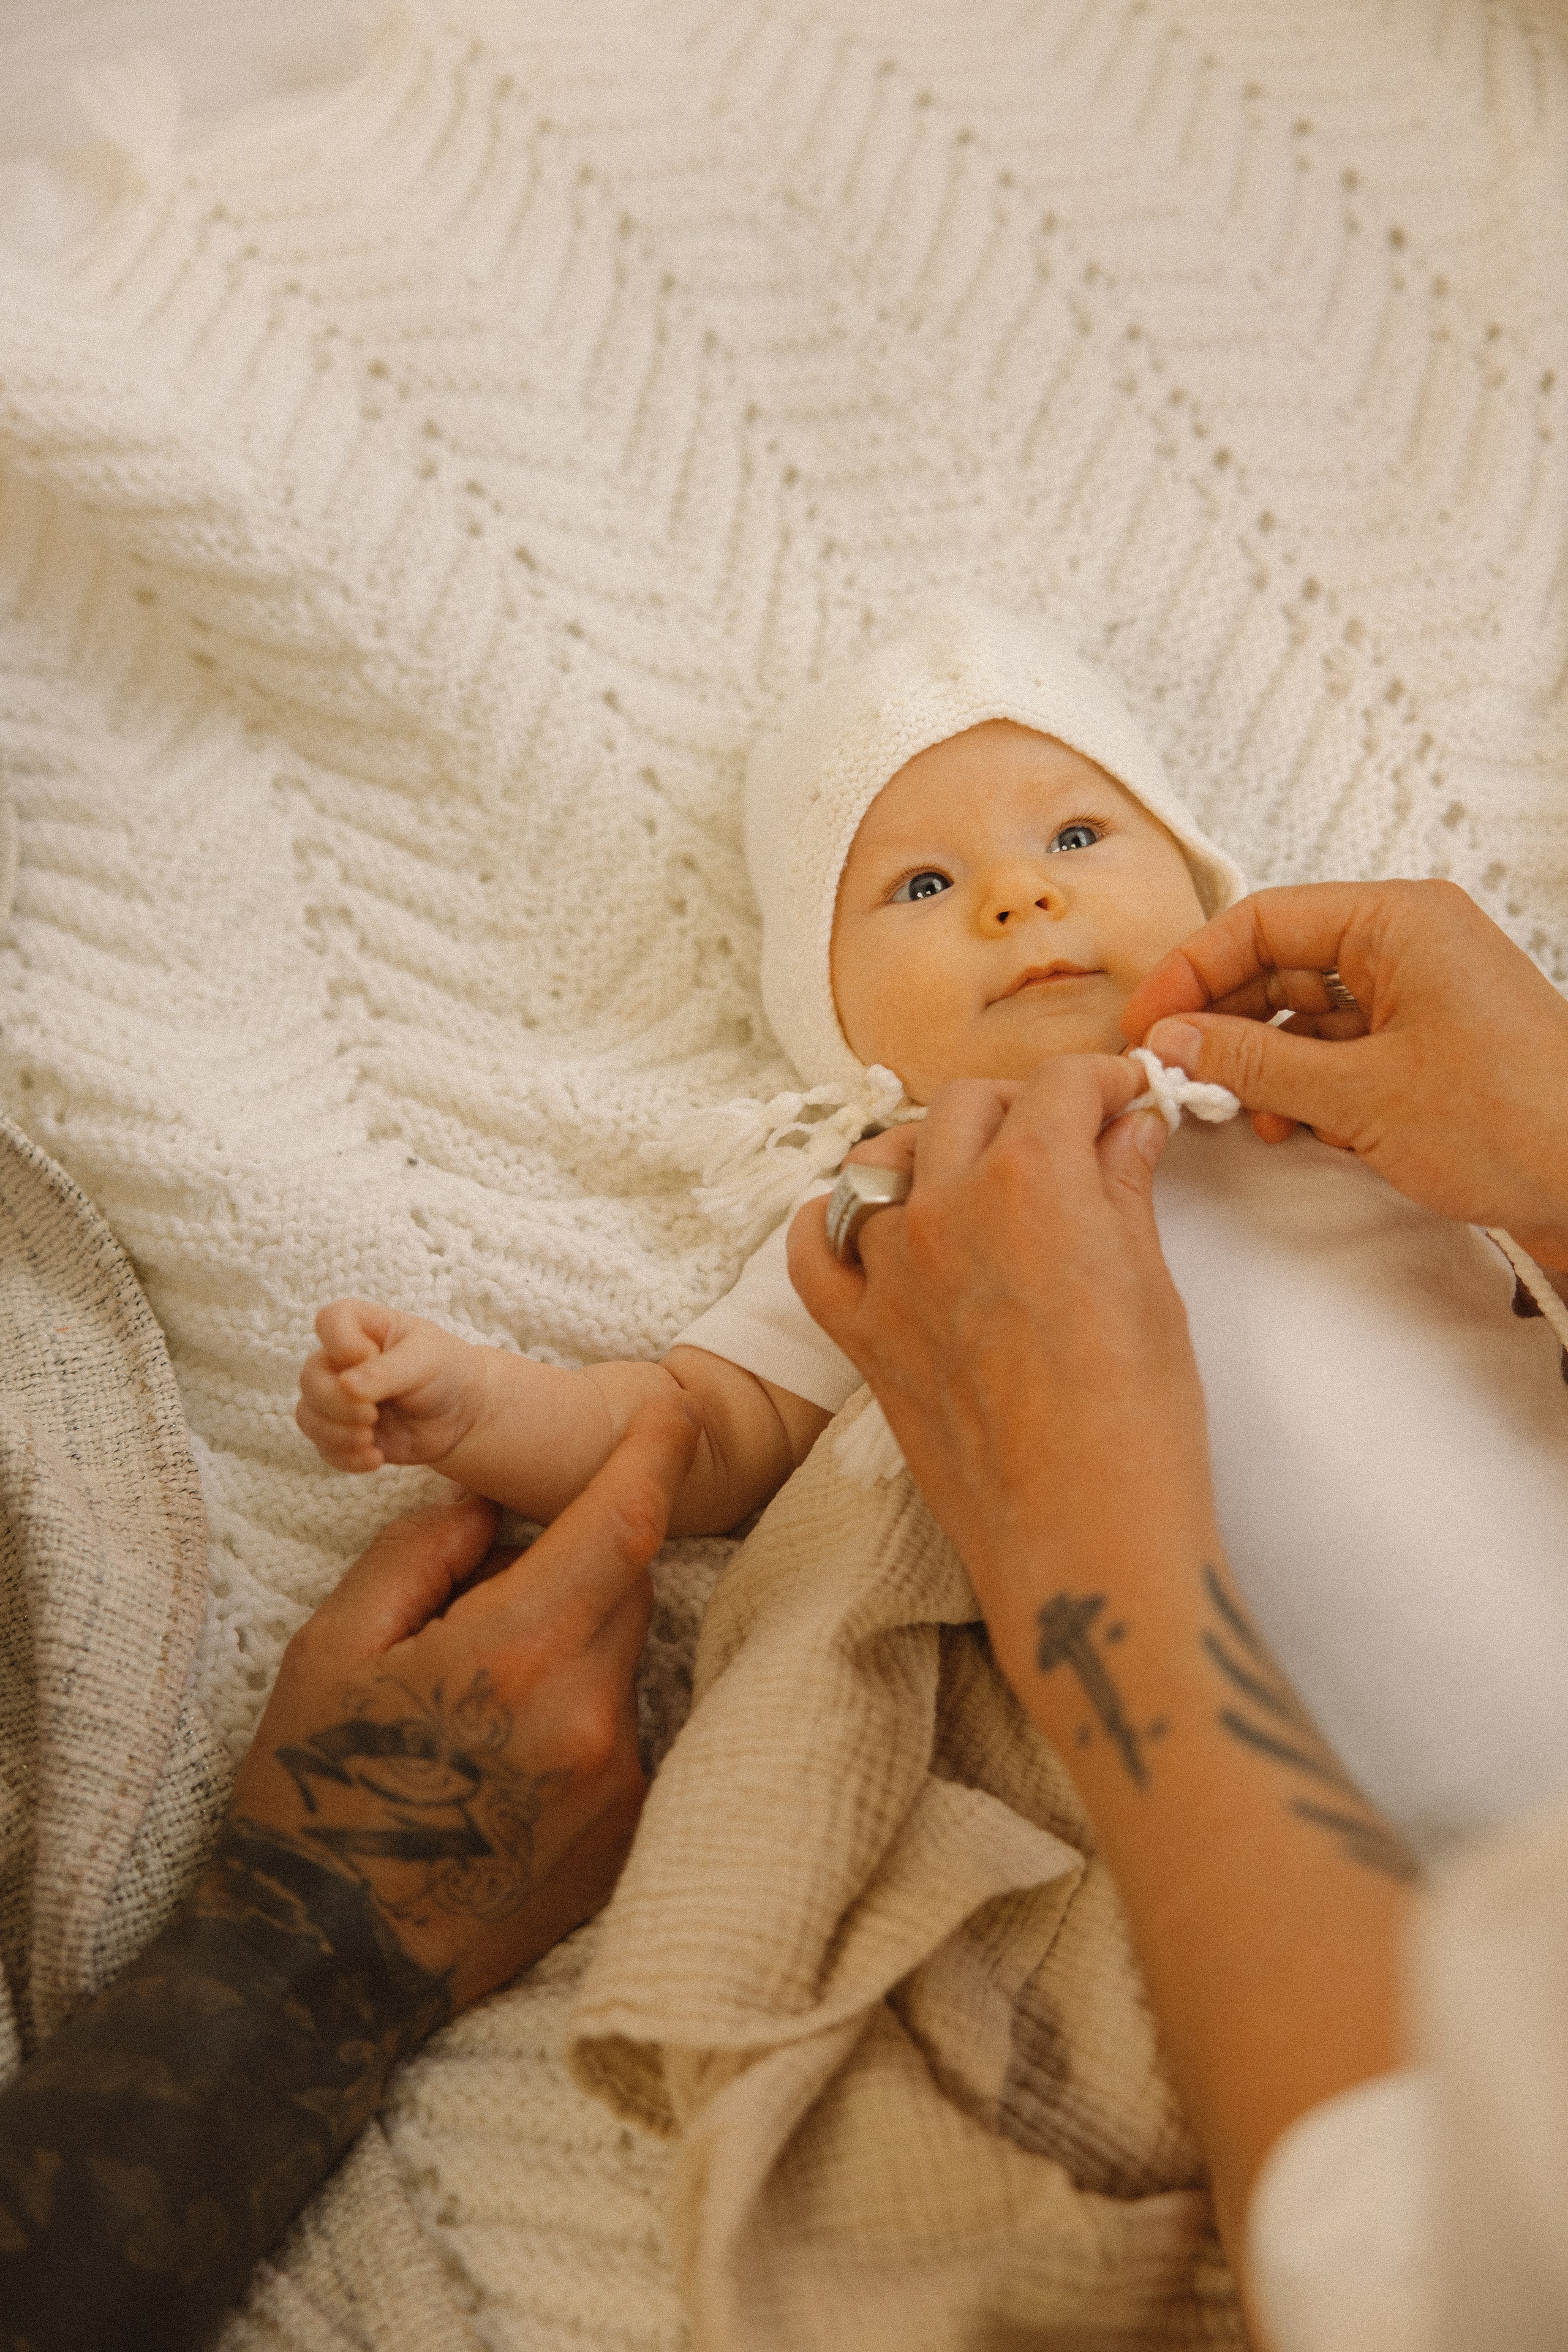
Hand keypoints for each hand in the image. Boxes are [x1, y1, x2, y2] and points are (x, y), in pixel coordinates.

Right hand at [229, 1397, 699, 2009]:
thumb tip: (491, 1505)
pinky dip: (579, 1715)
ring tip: (479, 1706)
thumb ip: (421, 1552)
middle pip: (625, 1587)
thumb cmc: (315, 1794)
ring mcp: (618, 1782)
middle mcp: (589, 1717)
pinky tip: (504, 1764)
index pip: (622, 1526)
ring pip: (622, 1659)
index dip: (655, 1457)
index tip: (676, 1410)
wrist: (326, 1963)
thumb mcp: (334, 1647)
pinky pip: (622, 1730)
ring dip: (573, 1647)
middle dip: (576, 1564)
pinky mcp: (626, 1833)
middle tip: (487, 1603)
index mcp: (516, 1656)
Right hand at [297, 1300, 490, 1471]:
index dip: (341, 1344)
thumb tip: (345, 1386)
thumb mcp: (424, 1361)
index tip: (372, 1357)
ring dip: (336, 1433)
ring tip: (370, 1440)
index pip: (328, 1322)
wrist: (461, 1414)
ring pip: (308, 1415)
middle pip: (310, 1378)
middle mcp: (341, 1361)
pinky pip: (323, 1446)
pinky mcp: (343, 1432)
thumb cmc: (444, 1372)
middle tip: (371, 1415)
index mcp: (361, 1327)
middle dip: (336, 1403)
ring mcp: (338, 1398)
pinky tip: (375, 1458)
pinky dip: (345, 1457)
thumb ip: (385, 1372)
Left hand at [788, 1058, 1214, 1684]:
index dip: (1099, 1082)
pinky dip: (833, 1224)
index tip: (1122, 1099)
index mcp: (1032, 1177)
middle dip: (1020, 1105)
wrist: (1081, 1534)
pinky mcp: (861, 1334)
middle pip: (967, 1105)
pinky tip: (870, 1227)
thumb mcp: (1151, 1285)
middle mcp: (948, 1206)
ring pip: (885, 1163)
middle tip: (1063, 1136)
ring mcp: (891, 1271)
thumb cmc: (1138, 1420)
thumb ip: (1123, 1190)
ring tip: (975, 1177)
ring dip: (933, 1152)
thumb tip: (1129, 1129)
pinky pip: (814, 1250)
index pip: (1056, 1084)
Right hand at [1121, 879, 1567, 1267]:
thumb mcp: (1359, 1093)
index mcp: (1399, 921)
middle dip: (1224, 1023)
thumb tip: (1174, 1041)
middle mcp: (1410, 945)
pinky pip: (1340, 1049)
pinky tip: (1290, 1125)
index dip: (1192, 971)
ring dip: (1263, 1064)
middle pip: (1279, 964)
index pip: (1263, 921)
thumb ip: (1254, 1062)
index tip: (1148, 1025)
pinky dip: (1305, 1086)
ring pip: (1305, 1013)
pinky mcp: (1427, 1046)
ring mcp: (1421, 995)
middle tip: (1176, 1073)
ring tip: (1242, 1113)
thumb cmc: (1517, 1121)